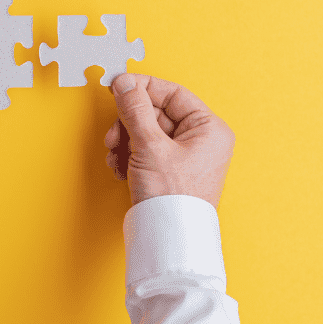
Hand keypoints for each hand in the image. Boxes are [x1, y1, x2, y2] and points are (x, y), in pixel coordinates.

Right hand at [104, 74, 235, 208]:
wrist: (168, 240)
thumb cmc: (172, 197)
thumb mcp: (150, 146)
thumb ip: (135, 110)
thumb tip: (125, 83)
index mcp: (208, 128)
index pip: (172, 93)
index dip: (143, 88)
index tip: (118, 86)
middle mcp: (200, 140)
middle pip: (155, 113)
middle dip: (129, 124)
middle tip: (114, 134)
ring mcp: (184, 157)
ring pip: (146, 132)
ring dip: (125, 142)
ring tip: (117, 157)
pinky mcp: (169, 171)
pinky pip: (145, 150)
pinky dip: (128, 156)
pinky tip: (121, 168)